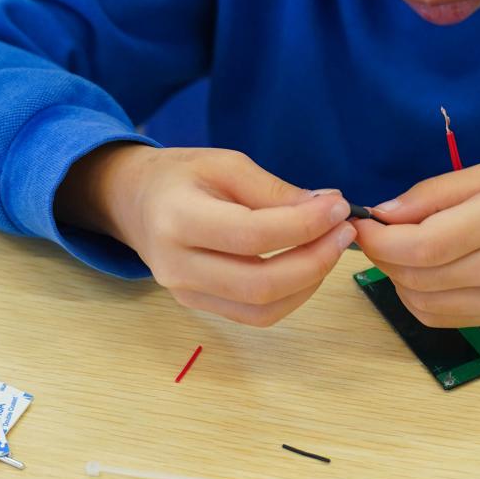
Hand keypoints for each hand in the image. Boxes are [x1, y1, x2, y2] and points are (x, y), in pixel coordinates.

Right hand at [57, 143, 355, 326]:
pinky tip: (309, 265)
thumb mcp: (224, 164)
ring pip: (262, 308)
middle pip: (259, 283)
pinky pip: (255, 315)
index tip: (338, 207)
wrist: (135, 202)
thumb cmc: (180, 176)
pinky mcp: (199, 306)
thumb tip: (325, 208)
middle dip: (314, 260)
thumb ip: (272, 189)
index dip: (303, 225)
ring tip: (332, 247)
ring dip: (309, 282)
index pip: (252, 235)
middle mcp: (177, 265)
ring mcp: (186, 293)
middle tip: (344, 231)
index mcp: (178, 219)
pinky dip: (292, 295)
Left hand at [352, 163, 479, 327]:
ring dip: (397, 279)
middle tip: (376, 235)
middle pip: (417, 275)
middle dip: (383, 256)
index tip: (363, 224)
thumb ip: (434, 193)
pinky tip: (423, 275)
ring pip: (423, 302)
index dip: (380, 239)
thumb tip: (384, 213)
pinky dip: (419, 299)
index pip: (422, 244)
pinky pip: (443, 319)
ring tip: (402, 252)